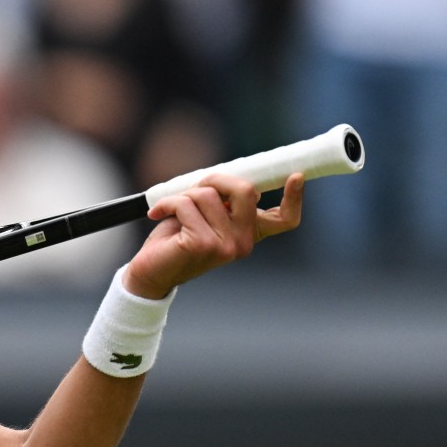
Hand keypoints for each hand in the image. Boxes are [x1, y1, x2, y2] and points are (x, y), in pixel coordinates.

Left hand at [123, 173, 303, 298]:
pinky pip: (185, 204)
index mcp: (249, 233)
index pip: (285, 220)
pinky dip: (167, 203)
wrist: (150, 270)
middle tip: (192, 189)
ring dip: (183, 195)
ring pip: (207, 194)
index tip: (297, 176)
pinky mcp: (202, 244)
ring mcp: (226, 246)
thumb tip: (227, 179)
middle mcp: (243, 242)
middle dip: (215, 179)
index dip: (295, 198)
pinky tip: (157, 215)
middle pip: (245, 190)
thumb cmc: (176, 238)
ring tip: (171, 210)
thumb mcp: (205, 215)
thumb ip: (222, 200)